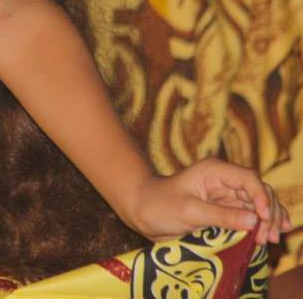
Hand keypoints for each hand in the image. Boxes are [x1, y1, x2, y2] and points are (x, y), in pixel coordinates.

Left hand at [126, 158, 290, 244]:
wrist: (142, 211)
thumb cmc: (159, 205)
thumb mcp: (189, 211)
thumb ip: (221, 216)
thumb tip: (254, 220)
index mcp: (214, 171)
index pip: (248, 178)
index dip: (261, 197)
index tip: (263, 219)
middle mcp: (224, 180)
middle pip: (259, 191)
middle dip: (269, 212)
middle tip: (268, 237)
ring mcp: (226, 195)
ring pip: (258, 204)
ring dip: (268, 221)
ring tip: (270, 240)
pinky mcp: (225, 210)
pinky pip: (250, 215)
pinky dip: (261, 224)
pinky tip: (270, 235)